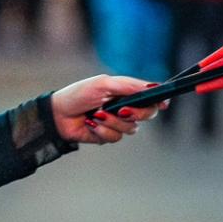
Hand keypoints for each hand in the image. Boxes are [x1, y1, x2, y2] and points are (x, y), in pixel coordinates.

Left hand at [49, 75, 164, 145]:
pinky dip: (102, 131)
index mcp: (126, 92)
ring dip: (112, 122)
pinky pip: (115, 137)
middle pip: (148, 115)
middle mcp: (125, 107)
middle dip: (135, 113)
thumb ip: (129, 86)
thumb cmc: (78, 94)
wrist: (58, 114)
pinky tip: (91, 124)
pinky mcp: (108, 135)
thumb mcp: (103, 84)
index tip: (164, 104)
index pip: (151, 97)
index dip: (160, 101)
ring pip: (131, 128)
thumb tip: (153, 87)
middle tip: (120, 110)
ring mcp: (117, 123)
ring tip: (96, 114)